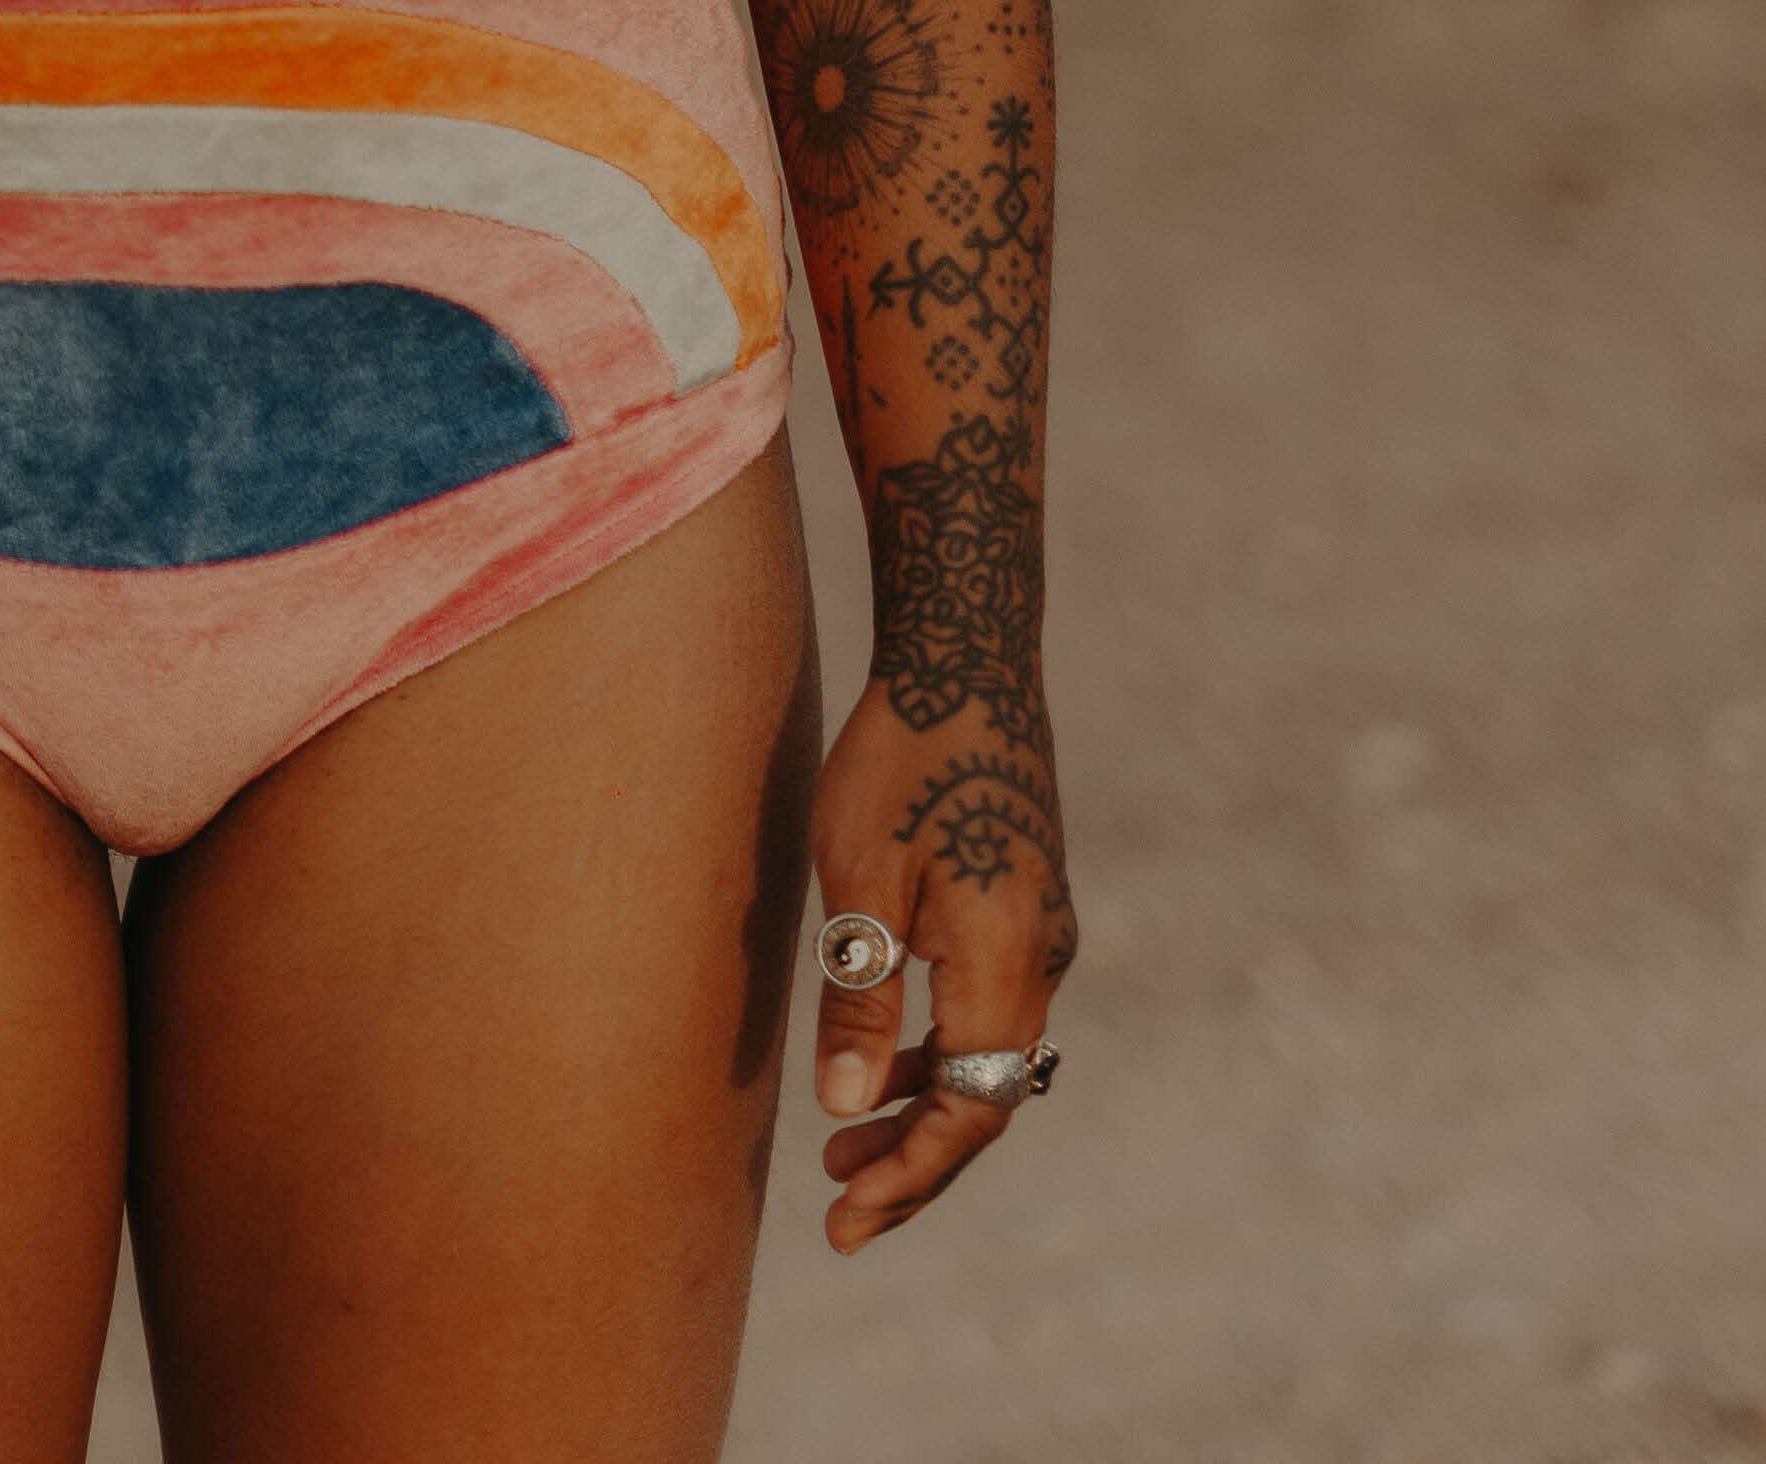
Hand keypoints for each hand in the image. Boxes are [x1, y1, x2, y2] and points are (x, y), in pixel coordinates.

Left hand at [805, 674, 1074, 1252]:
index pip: (968, 1113)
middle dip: (916, 1164)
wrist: (966, 658)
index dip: (910, 1177)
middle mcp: (1043, 960)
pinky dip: (942, 1053)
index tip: (845, 1225)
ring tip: (844, 1146)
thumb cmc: (900, 757)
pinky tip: (888, 1058)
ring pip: (990, 1059)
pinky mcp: (1026, 907)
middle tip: (838, 1212)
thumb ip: (860, 995)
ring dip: (925, 1108)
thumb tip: (848, 1108)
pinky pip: (991, 1012)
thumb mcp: (860, 876)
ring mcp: (1043, 934)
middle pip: (988, 1103)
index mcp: (1006, 963)